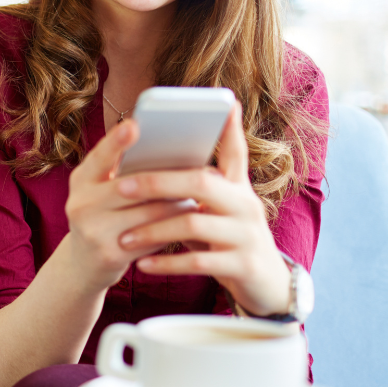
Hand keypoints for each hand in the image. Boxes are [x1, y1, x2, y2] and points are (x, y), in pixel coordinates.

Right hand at [63, 119, 204, 292]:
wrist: (82, 264)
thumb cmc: (101, 217)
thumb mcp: (98, 192)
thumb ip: (120, 172)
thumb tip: (166, 150)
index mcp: (80, 180)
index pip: (99, 157)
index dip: (116, 141)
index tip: (135, 125)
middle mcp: (81, 204)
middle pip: (133, 186)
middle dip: (169, 179)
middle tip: (202, 169)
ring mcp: (93, 231)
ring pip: (150, 212)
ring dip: (180, 204)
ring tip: (202, 195)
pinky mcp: (109, 254)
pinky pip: (152, 238)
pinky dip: (173, 228)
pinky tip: (188, 222)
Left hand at [115, 104, 291, 315]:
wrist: (266, 285)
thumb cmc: (229, 239)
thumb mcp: (220, 209)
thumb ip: (197, 187)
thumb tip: (151, 163)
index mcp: (238, 188)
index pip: (235, 151)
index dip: (229, 128)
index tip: (224, 101)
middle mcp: (247, 205)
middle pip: (201, 183)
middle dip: (158, 182)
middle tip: (121, 187)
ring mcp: (247, 235)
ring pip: (194, 224)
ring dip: (153, 230)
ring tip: (123, 238)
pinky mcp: (243, 265)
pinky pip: (199, 261)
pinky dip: (167, 262)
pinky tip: (143, 264)